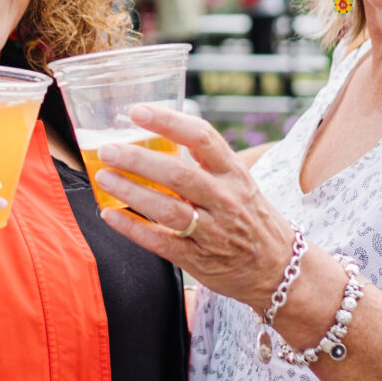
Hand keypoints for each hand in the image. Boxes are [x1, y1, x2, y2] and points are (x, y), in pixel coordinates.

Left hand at [91, 102, 297, 310]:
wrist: (278, 269)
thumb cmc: (249, 218)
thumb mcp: (239, 182)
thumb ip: (205, 162)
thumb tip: (156, 135)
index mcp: (234, 173)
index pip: (203, 137)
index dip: (168, 121)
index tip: (137, 111)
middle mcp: (225, 199)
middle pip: (178, 173)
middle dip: (139, 160)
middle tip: (108, 149)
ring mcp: (212, 231)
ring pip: (167, 209)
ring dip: (131, 192)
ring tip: (104, 177)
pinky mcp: (198, 259)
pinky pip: (161, 242)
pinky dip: (133, 228)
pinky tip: (109, 215)